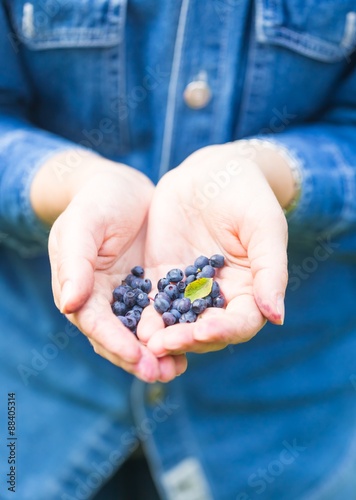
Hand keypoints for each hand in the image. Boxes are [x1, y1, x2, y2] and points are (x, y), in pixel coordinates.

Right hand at [47, 157, 186, 381]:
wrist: (123, 187)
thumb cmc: (97, 202)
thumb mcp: (82, 225)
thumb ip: (75, 262)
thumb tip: (69, 304)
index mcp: (82, 288)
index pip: (94, 323)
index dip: (113, 341)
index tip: (136, 355)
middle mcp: (106, 300)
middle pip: (119, 337)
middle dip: (138, 357)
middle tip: (161, 372)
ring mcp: (132, 297)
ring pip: (143, 332)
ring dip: (159, 352)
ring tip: (179, 367)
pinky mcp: (155, 289)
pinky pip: (165, 313)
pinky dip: (175, 329)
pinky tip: (193, 339)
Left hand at [137, 143, 288, 355]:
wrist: (212, 171)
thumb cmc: (248, 195)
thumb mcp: (264, 227)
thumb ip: (270, 270)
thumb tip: (276, 316)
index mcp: (249, 291)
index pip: (240, 322)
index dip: (224, 330)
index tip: (204, 331)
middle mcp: (218, 297)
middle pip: (204, 329)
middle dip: (185, 339)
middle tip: (163, 344)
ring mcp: (188, 288)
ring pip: (176, 320)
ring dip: (161, 333)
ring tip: (144, 341)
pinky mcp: (163, 276)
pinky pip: (152, 298)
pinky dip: (142, 312)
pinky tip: (128, 320)